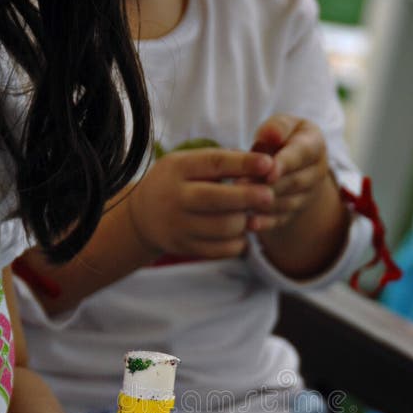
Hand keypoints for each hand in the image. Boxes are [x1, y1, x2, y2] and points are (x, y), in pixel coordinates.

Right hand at [128, 147, 274, 259]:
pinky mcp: (184, 247)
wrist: (143, 216)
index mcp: (178, 168)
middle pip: (218, 200)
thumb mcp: (188, 163)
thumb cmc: (178, 182)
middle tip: (269, 196)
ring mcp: (179, 225)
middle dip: (249, 197)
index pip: (214, 164)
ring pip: (224, 227)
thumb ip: (221, 162)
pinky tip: (242, 234)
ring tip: (252, 216)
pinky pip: (220, 250)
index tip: (268, 163)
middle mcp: (176, 197)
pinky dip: (238, 243)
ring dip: (245, 222)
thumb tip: (265, 164)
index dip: (243, 164)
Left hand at [246, 114, 329, 233]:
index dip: (285, 164)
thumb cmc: (280, 136)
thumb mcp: (280, 125)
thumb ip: (275, 128)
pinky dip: (265, 223)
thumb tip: (270, 135)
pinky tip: (249, 224)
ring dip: (264, 203)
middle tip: (240, 185)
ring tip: (239, 202)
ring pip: (287, 202)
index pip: (301, 154)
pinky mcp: (295, 212)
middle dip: (267, 185)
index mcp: (315, 144)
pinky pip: (282, 220)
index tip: (268, 172)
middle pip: (294, 182)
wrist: (288, 161)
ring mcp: (308, 195)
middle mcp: (317, 172)